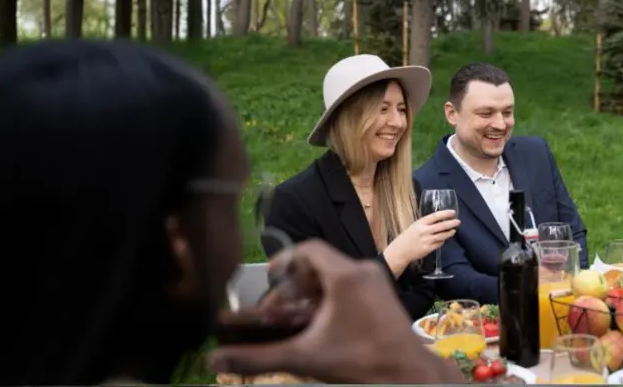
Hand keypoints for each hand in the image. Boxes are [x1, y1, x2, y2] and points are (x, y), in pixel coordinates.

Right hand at [209, 241, 465, 383]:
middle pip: (319, 265)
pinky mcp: (384, 296)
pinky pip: (351, 286)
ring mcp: (377, 282)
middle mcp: (363, 271)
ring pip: (335, 277)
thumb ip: (257, 357)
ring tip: (295, 319)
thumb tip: (215, 360)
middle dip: (294, 286)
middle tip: (277, 309)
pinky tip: (320, 325)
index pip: (308, 249)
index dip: (284, 260)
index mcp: (345, 275)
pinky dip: (331, 299)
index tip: (269, 277)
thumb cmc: (361, 361)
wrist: (408, 374)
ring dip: (312, 294)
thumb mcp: (304, 358)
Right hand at [387, 209, 459, 265]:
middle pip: (440, 226)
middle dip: (450, 223)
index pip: (435, 216)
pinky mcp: (428, 249)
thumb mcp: (415, 226)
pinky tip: (444, 239)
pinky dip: (442, 241)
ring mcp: (426, 240)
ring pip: (441, 236)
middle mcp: (424, 231)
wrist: (401, 250)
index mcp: (420, 223)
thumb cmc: (408, 236)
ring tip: (454, 230)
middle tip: (458, 221)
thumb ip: (426, 223)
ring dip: (449, 233)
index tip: (453, 212)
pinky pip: (439, 244)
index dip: (445, 214)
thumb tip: (440, 220)